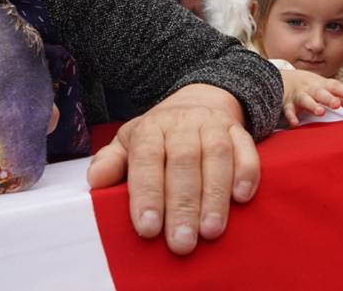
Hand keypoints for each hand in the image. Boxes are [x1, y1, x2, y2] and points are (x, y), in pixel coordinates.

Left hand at [86, 84, 258, 254]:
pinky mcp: (239, 130)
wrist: (198, 101)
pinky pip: (246, 147)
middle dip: (182, 205)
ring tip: (211, 231)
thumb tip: (96, 180)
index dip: (147, 193)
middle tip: (181, 242)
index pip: (147, 158)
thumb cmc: (160, 135)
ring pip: (216, 156)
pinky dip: (246, 172)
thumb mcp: (129, 143)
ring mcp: (213, 125)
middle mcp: (183, 123)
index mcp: (151, 128)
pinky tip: (241, 198)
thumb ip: (112, 162)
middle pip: (183, 161)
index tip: (147, 228)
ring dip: (214, 195)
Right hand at [280, 69, 342, 126]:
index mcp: (321, 84)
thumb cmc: (309, 86)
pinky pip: (288, 110)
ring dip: (312, 105)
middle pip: (320, 92)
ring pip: (305, 99)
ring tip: (320, 112)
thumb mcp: (325, 87)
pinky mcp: (287, 104)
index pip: (335, 86)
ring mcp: (298, 96)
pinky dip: (291, 116)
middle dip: (328, 98)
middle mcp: (310, 89)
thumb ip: (341, 97)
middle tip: (337, 104)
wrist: (281, 79)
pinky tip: (295, 123)